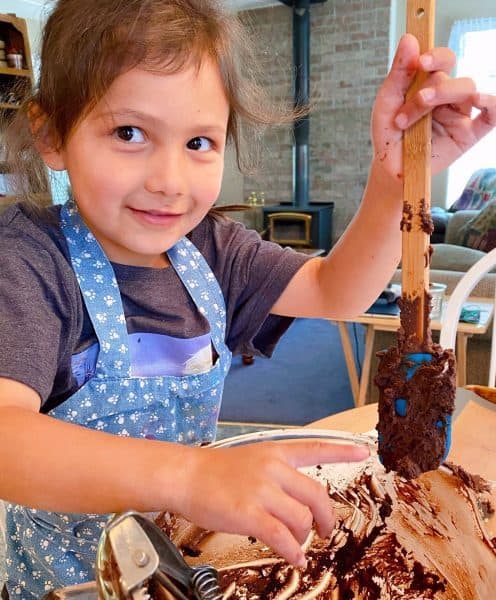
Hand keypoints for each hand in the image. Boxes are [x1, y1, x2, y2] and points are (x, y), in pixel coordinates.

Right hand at [174, 440, 368, 566]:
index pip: (315, 448)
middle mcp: (273, 468)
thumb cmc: (214, 471)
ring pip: (302, 519)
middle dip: (326, 518)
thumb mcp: (251, 460)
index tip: (363, 453)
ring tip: (295, 543)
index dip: (342, 452)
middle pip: (317, 495)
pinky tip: (295, 560)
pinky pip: (283, 538)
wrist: (185, 475)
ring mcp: (262, 490)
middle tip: (325, 531)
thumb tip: (298, 506)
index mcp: (275, 452)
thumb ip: (277, 476)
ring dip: (303, 536)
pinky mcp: (249, 514)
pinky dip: (293, 553)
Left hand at [372, 34, 495, 179]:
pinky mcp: (468, 134)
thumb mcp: (387, 102)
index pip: (443, 60)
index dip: (436, 56)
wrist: (390, 167)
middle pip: (451, 77)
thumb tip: (410, 38)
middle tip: (415, 101)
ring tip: (414, 119)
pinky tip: (480, 99)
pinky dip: (492, 104)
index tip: (421, 62)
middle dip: (431, 88)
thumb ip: (399, 73)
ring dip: (441, 98)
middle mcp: (447, 97)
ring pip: (466, 90)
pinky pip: (491, 116)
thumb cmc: (388, 135)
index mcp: (429, 84)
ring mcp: (459, 114)